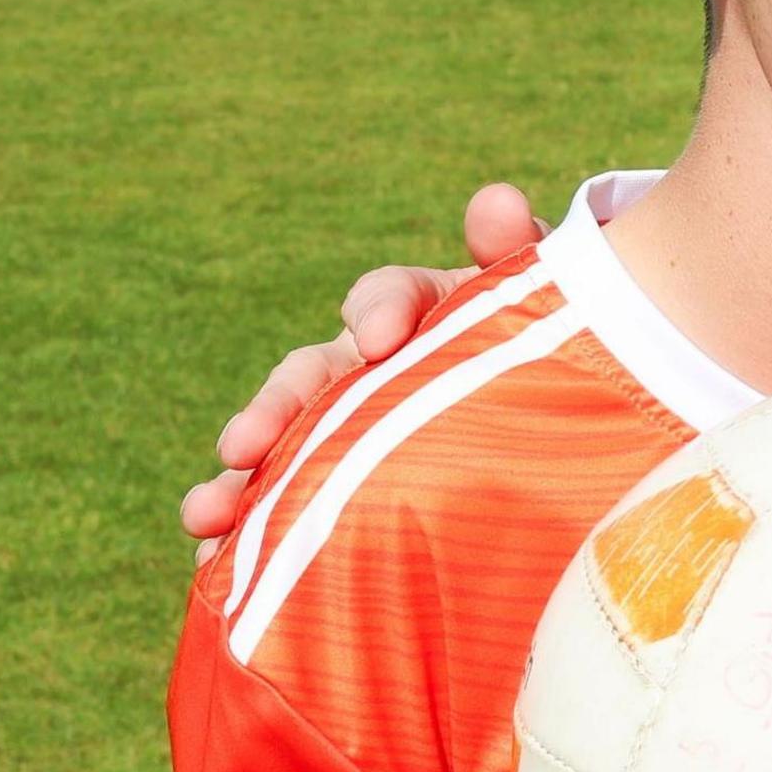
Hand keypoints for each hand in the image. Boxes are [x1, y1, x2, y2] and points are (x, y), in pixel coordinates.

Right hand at [178, 184, 542, 549]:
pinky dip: (246, 538)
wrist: (569, 404)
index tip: (378, 340)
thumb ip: (518, 253)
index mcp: (417, 315)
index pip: (386, 299)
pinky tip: (213, 568)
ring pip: (281, 453)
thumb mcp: (542, 297)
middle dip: (272, 412)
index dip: (378, 312)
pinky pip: (285, 514)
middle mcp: (364, 372)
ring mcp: (345, 435)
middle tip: (242, 445)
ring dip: (238, 483)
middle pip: (308, 382)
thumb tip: (494, 204)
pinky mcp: (337, 495)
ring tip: (203, 516)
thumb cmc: (551, 342)